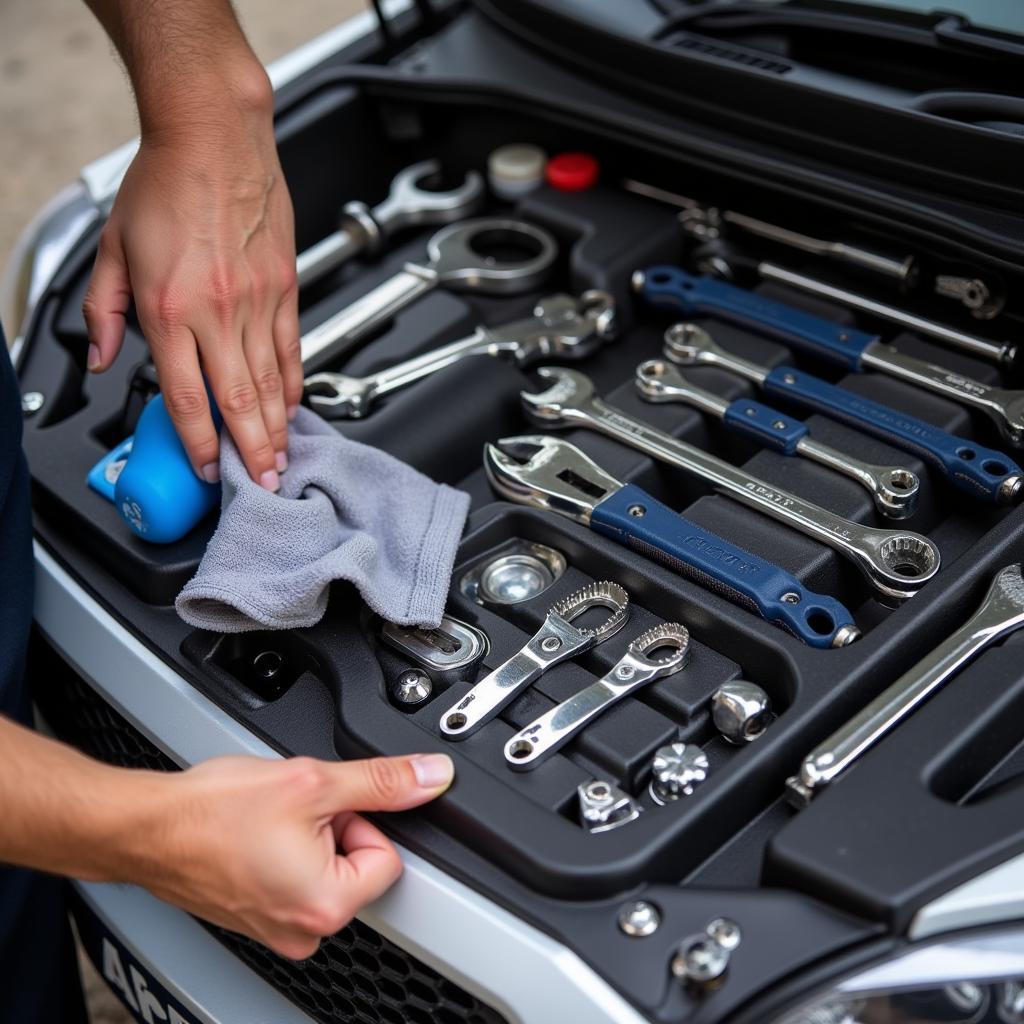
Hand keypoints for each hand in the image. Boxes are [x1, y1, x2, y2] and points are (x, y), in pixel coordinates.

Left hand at [82, 70, 301, 489]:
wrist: (216, 136)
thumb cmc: (166, 183)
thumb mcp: (114, 249)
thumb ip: (106, 311)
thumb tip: (107, 358)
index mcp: (170, 307)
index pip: (188, 396)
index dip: (199, 442)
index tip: (209, 468)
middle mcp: (218, 310)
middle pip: (239, 400)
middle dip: (253, 451)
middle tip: (264, 483)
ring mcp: (257, 300)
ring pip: (272, 381)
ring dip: (278, 427)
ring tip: (283, 458)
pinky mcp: (284, 287)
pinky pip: (292, 347)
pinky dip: (293, 382)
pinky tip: (293, 405)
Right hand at [124, 753, 453, 959]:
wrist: (144, 827)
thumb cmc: (211, 813)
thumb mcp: (312, 781)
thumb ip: (382, 781)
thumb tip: (431, 776)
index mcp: (327, 906)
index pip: (388, 854)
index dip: (360, 819)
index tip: (324, 809)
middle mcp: (304, 930)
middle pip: (358, 863)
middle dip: (334, 827)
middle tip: (292, 811)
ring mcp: (277, 928)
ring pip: (325, 866)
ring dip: (306, 836)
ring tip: (266, 823)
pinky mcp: (257, 917)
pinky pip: (294, 876)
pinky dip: (283, 849)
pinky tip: (253, 834)